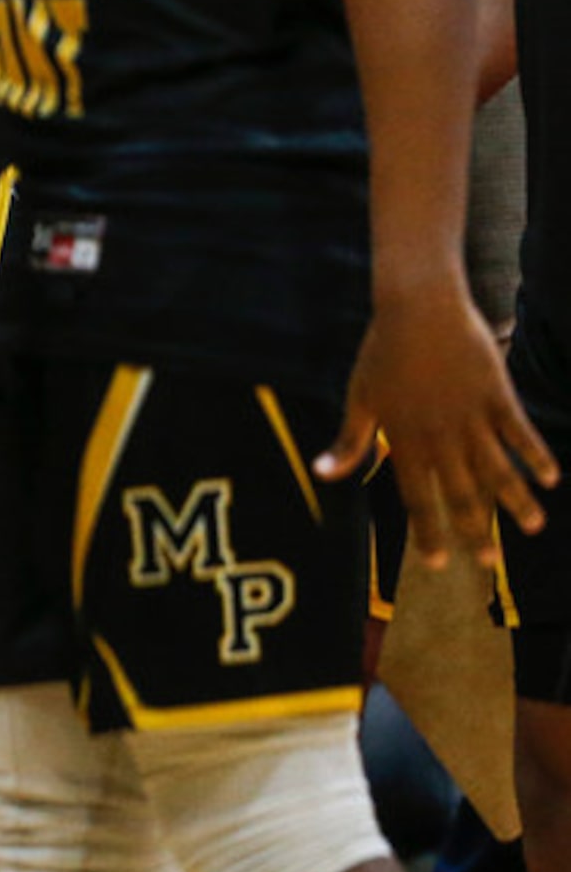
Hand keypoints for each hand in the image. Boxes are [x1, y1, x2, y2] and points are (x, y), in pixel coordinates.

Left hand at [320, 280, 556, 568]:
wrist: (419, 307)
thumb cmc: (382, 353)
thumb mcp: (359, 399)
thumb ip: (348, 442)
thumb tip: (322, 475)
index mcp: (405, 441)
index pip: (418, 498)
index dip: (429, 531)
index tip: (438, 561)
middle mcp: (441, 436)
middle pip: (463, 492)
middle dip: (476, 530)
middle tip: (489, 564)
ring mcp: (472, 416)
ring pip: (498, 467)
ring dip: (516, 500)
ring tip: (532, 528)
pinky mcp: (497, 394)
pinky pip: (520, 431)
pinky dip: (535, 454)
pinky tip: (549, 478)